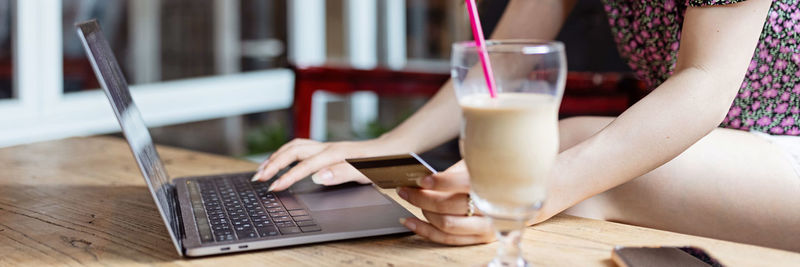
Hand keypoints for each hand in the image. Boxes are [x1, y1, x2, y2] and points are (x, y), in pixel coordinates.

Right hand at [251, 137, 403, 190]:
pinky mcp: (327, 148)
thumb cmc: (381, 162)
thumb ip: (343, 174)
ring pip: (294, 147)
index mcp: (335, 154)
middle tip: (259, 178)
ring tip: (263, 170)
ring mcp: (326, 146)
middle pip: (293, 151)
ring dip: (276, 157)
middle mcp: (328, 147)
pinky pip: (300, 147)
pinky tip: (280, 162)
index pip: (305, 166)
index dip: (288, 177)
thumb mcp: (367, 172)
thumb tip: (318, 176)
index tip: (274, 188)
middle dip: (273, 164)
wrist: (392, 150)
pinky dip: (286, 154)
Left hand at [396, 161, 494, 244]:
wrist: (520, 198)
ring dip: (421, 213)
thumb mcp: (478, 166)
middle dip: (421, 197)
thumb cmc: (493, 178)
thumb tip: (424, 178)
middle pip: (447, 206)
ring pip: (445, 224)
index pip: (459, 183)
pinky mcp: (481, 239)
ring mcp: (487, 226)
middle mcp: (491, 208)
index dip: (437, 181)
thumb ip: (454, 173)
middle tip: (406, 189)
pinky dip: (424, 231)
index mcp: (491, 183)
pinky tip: (410, 221)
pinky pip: (447, 239)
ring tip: (410, 200)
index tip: (420, 178)